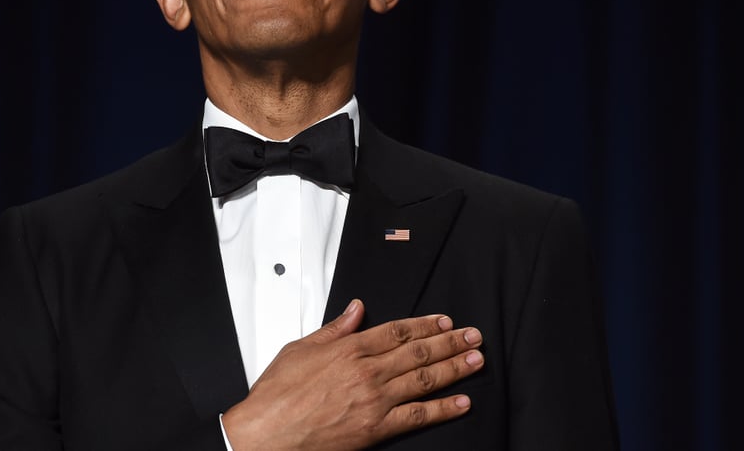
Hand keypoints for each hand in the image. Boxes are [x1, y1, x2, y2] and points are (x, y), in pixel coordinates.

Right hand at [221, 299, 483, 450]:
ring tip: (476, 359)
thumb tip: (355, 310)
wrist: (267, 434)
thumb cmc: (277, 394)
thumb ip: (334, 329)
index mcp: (348, 349)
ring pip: (424, 380)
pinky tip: (462, 402)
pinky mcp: (376, 428)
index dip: (424, 325)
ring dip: (454, 368)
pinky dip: (443, 408)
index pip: (396, 331)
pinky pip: (417, 416)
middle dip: (449, 342)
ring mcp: (374, 401)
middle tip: (474, 336)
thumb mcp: (300, 349)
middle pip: (417, 352)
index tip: (444, 321)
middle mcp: (367, 372)